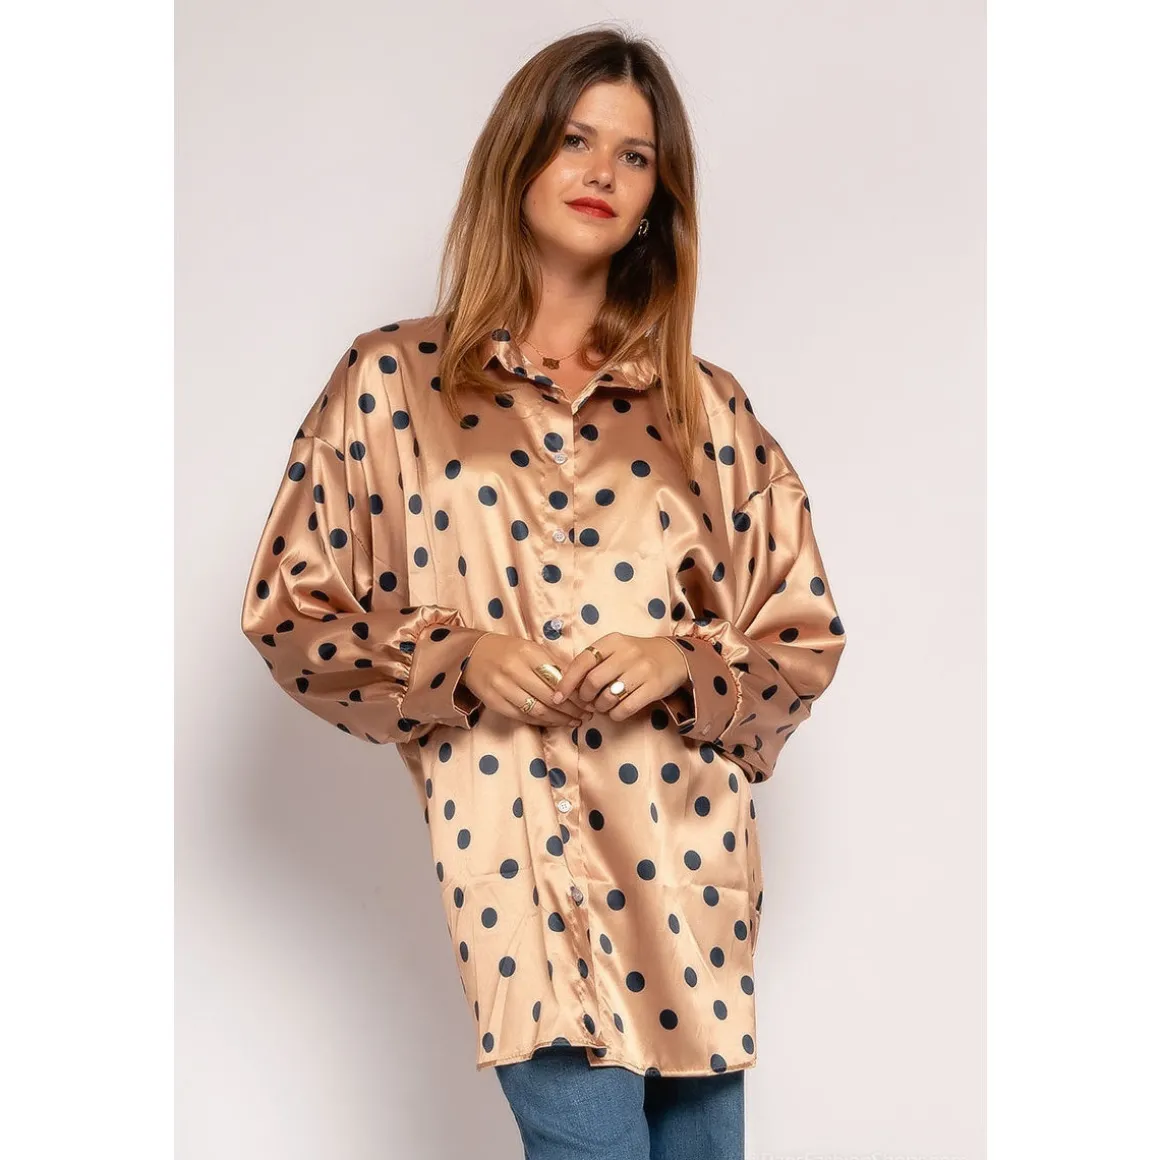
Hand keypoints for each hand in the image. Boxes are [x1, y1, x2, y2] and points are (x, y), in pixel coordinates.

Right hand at [461, 633, 594, 727]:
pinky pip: (523, 717)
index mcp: (527, 652)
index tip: (589, 701)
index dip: (575, 693)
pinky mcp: (494, 702)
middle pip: (549, 696)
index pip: (557, 677)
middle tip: (587, 715)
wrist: (471, 655)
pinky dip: (542, 722)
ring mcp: (502, 688)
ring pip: (537, 710)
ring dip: (559, 719)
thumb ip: (555, 662)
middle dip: (572, 709)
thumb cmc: (508, 650)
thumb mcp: (531, 648)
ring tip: (575, 721)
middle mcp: (514, 670)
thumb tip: (581, 679)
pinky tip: (555, 722)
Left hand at [548, 633, 691, 722]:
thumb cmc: (636, 655)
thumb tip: (566, 685)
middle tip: (588, 701)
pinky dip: (615, 714)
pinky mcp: (653, 687)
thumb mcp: (615, 650)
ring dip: (600, 707)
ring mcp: (642, 670)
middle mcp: (627, 653)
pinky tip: (616, 711)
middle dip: (585, 696)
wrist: (674, 656)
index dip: (567, 681)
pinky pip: (625, 708)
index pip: (582, 661)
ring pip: (608, 697)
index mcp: (612, 641)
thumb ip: (592, 662)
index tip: (558, 696)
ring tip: (603, 705)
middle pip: (593, 681)